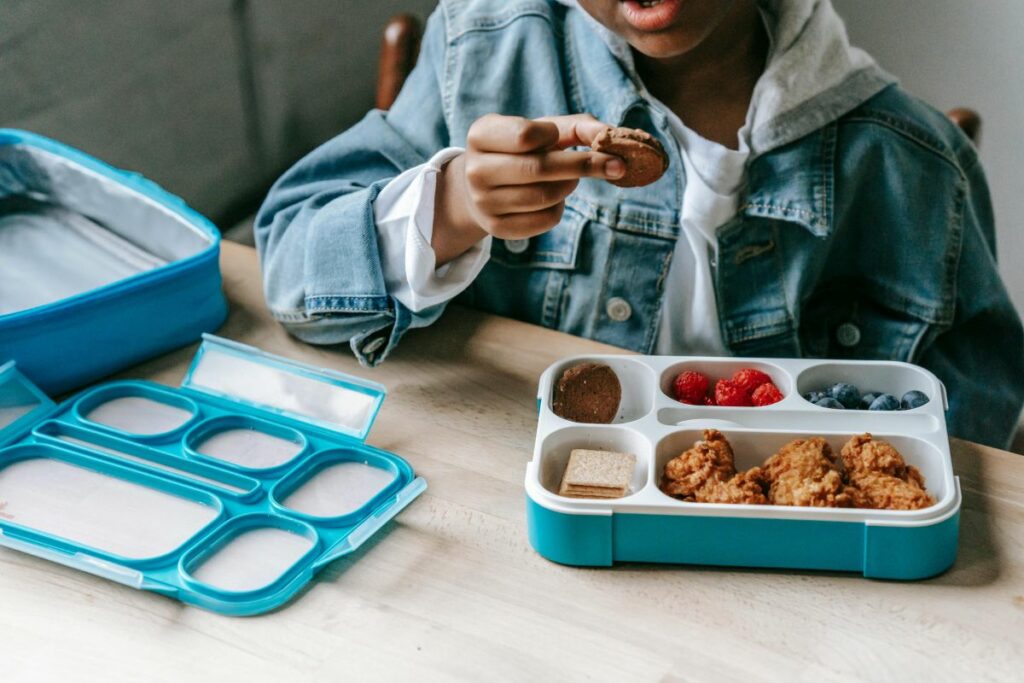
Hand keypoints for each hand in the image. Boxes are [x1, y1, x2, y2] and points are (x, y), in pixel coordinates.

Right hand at [432, 113, 623, 264]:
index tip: (559, 138)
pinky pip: (544, 219)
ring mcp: (484, 202)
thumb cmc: (521, 150)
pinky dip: (560, 207)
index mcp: (481, 135)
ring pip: (545, 196)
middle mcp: (476, 170)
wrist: (482, 187)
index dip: (551, 136)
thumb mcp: (541, 130)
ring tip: (571, 178)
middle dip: (584, 165)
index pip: (525, 135)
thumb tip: (609, 135)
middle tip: (615, 164)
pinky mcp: (497, 228)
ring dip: (570, 185)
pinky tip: (554, 198)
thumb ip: (577, 126)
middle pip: (540, 169)